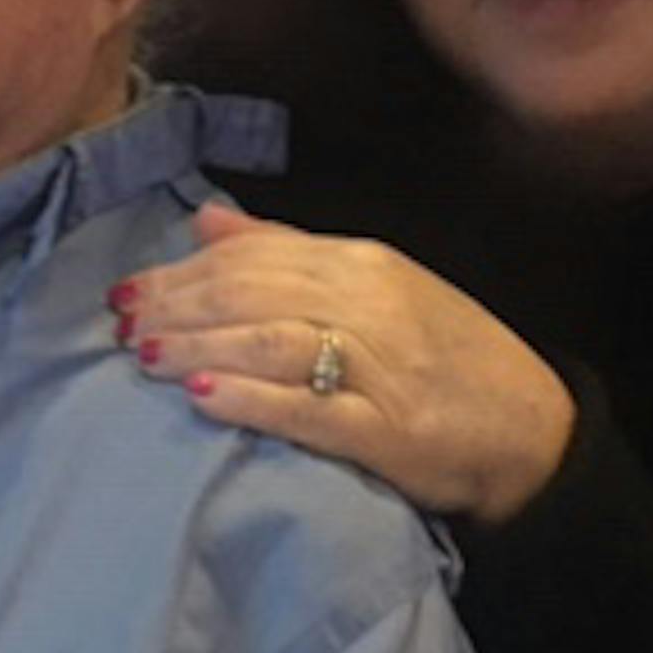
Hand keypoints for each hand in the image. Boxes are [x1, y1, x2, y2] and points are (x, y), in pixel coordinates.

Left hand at [112, 205, 573, 523]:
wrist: (533, 431)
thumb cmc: (444, 357)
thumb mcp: (375, 287)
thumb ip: (288, 253)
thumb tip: (207, 221)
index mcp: (361, 264)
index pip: (253, 256)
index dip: (182, 271)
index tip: (127, 290)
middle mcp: (368, 304)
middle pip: (251, 294)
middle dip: (176, 306)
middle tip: (118, 324)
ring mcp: (379, 367)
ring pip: (270, 342)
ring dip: (198, 345)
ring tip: (142, 355)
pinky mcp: (387, 432)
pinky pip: (307, 408)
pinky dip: (249, 399)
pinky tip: (201, 398)